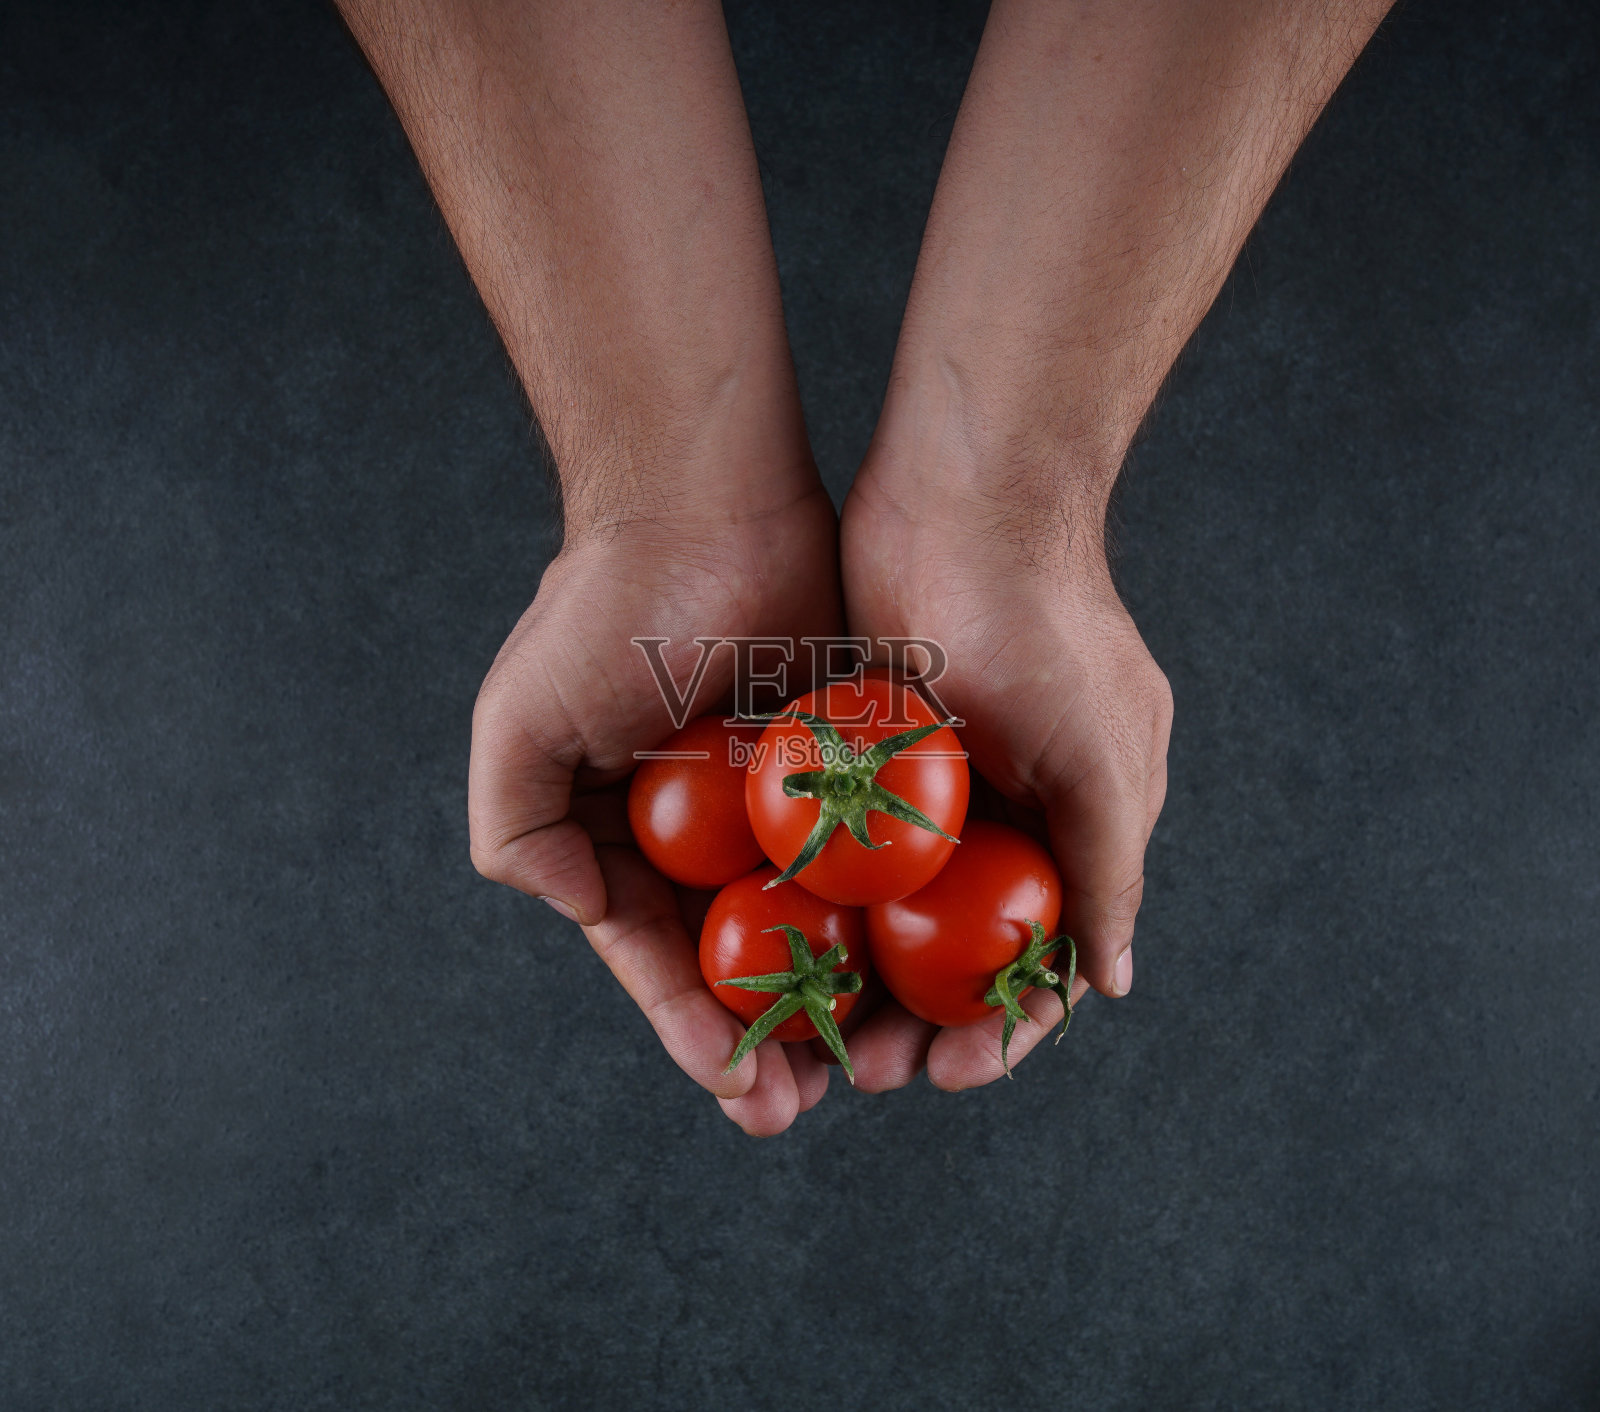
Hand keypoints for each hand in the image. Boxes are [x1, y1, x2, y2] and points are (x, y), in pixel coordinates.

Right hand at [469, 484, 845, 1135]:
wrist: (707, 501)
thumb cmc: (604, 610)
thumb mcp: (517, 726)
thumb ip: (515, 833)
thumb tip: (589, 916)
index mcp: (624, 838)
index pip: (659, 959)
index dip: (695, 1032)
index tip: (742, 1093)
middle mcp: (704, 832)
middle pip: (743, 958)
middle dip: (771, 1040)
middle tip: (814, 1103)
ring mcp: (781, 799)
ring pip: (817, 920)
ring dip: (839, 995)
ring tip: (875, 1061)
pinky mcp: (849, 759)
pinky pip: (873, 851)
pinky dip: (890, 910)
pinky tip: (920, 964)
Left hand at [836, 446, 1172, 1091]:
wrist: (962, 484)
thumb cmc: (1040, 615)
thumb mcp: (1100, 755)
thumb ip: (1107, 868)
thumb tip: (1108, 983)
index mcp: (1080, 817)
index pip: (1044, 955)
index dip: (1001, 1028)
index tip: (946, 1075)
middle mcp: (1014, 806)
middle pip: (962, 946)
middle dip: (917, 1017)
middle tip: (859, 1069)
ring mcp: (944, 775)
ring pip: (902, 907)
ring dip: (865, 972)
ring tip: (816, 1025)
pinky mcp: (879, 739)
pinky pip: (852, 840)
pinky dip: (829, 896)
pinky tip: (783, 938)